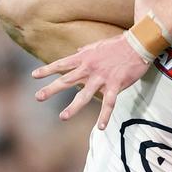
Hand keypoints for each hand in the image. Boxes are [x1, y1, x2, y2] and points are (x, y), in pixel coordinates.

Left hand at [32, 33, 149, 128]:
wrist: (137, 44)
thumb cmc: (118, 44)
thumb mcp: (97, 45)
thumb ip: (85, 51)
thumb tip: (76, 53)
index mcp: (84, 58)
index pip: (61, 64)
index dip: (47, 70)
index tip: (34, 75)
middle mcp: (89, 68)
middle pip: (67, 80)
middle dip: (51, 89)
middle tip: (38, 97)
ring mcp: (101, 78)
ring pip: (84, 95)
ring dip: (73, 107)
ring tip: (63, 116)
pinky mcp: (115, 85)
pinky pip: (109, 103)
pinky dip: (104, 115)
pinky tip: (100, 127)